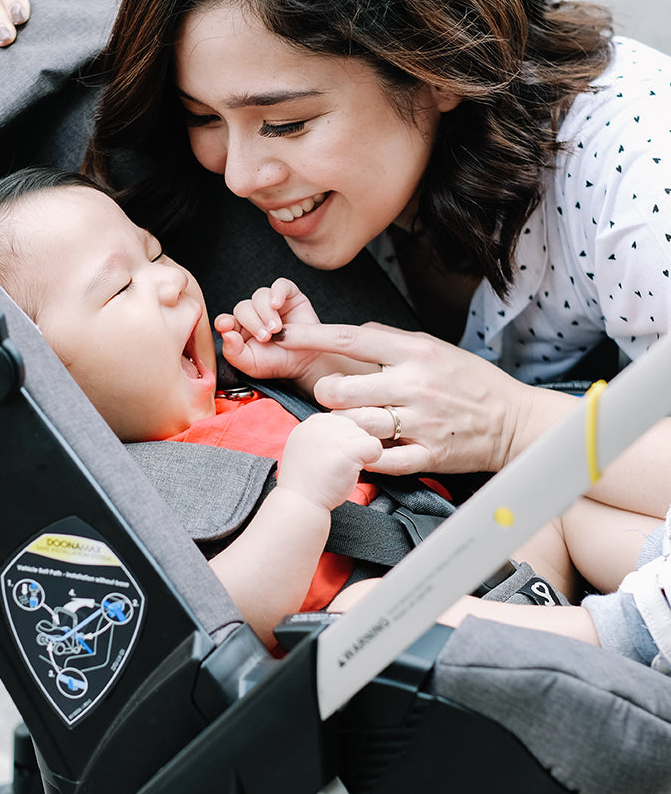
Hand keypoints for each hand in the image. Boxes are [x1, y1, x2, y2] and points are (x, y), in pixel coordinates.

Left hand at [215, 278, 376, 389]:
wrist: (304, 363)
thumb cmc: (276, 363)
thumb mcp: (251, 364)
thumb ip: (234, 352)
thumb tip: (225, 333)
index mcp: (239, 329)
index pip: (226, 320)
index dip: (224, 321)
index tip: (227, 325)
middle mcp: (253, 314)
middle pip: (243, 307)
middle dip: (253, 322)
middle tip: (266, 337)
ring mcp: (270, 303)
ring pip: (260, 296)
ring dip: (266, 312)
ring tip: (277, 329)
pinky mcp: (289, 295)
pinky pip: (280, 285)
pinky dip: (277, 292)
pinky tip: (277, 304)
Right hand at [276, 412, 382, 512]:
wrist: (300, 502)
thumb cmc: (307, 481)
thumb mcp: (306, 448)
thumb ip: (324, 436)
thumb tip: (350, 431)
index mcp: (312, 422)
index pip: (343, 422)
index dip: (342, 443)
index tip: (329, 459)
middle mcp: (322, 423)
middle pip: (355, 427)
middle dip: (352, 448)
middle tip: (335, 467)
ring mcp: (335, 435)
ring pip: (366, 436)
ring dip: (360, 455)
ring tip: (339, 470)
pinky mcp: (349, 448)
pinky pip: (375, 446)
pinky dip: (372, 460)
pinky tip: (354, 470)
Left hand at [281, 321, 534, 476]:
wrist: (512, 420)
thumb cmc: (469, 381)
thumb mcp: (434, 347)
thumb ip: (391, 340)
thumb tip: (352, 333)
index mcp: (415, 353)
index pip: (351, 339)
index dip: (310, 337)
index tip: (282, 335)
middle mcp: (415, 385)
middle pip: (344, 388)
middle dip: (326, 392)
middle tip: (329, 395)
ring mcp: (420, 423)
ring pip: (358, 424)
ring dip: (343, 424)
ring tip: (346, 422)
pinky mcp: (428, 455)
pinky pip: (382, 460)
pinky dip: (365, 457)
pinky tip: (361, 450)